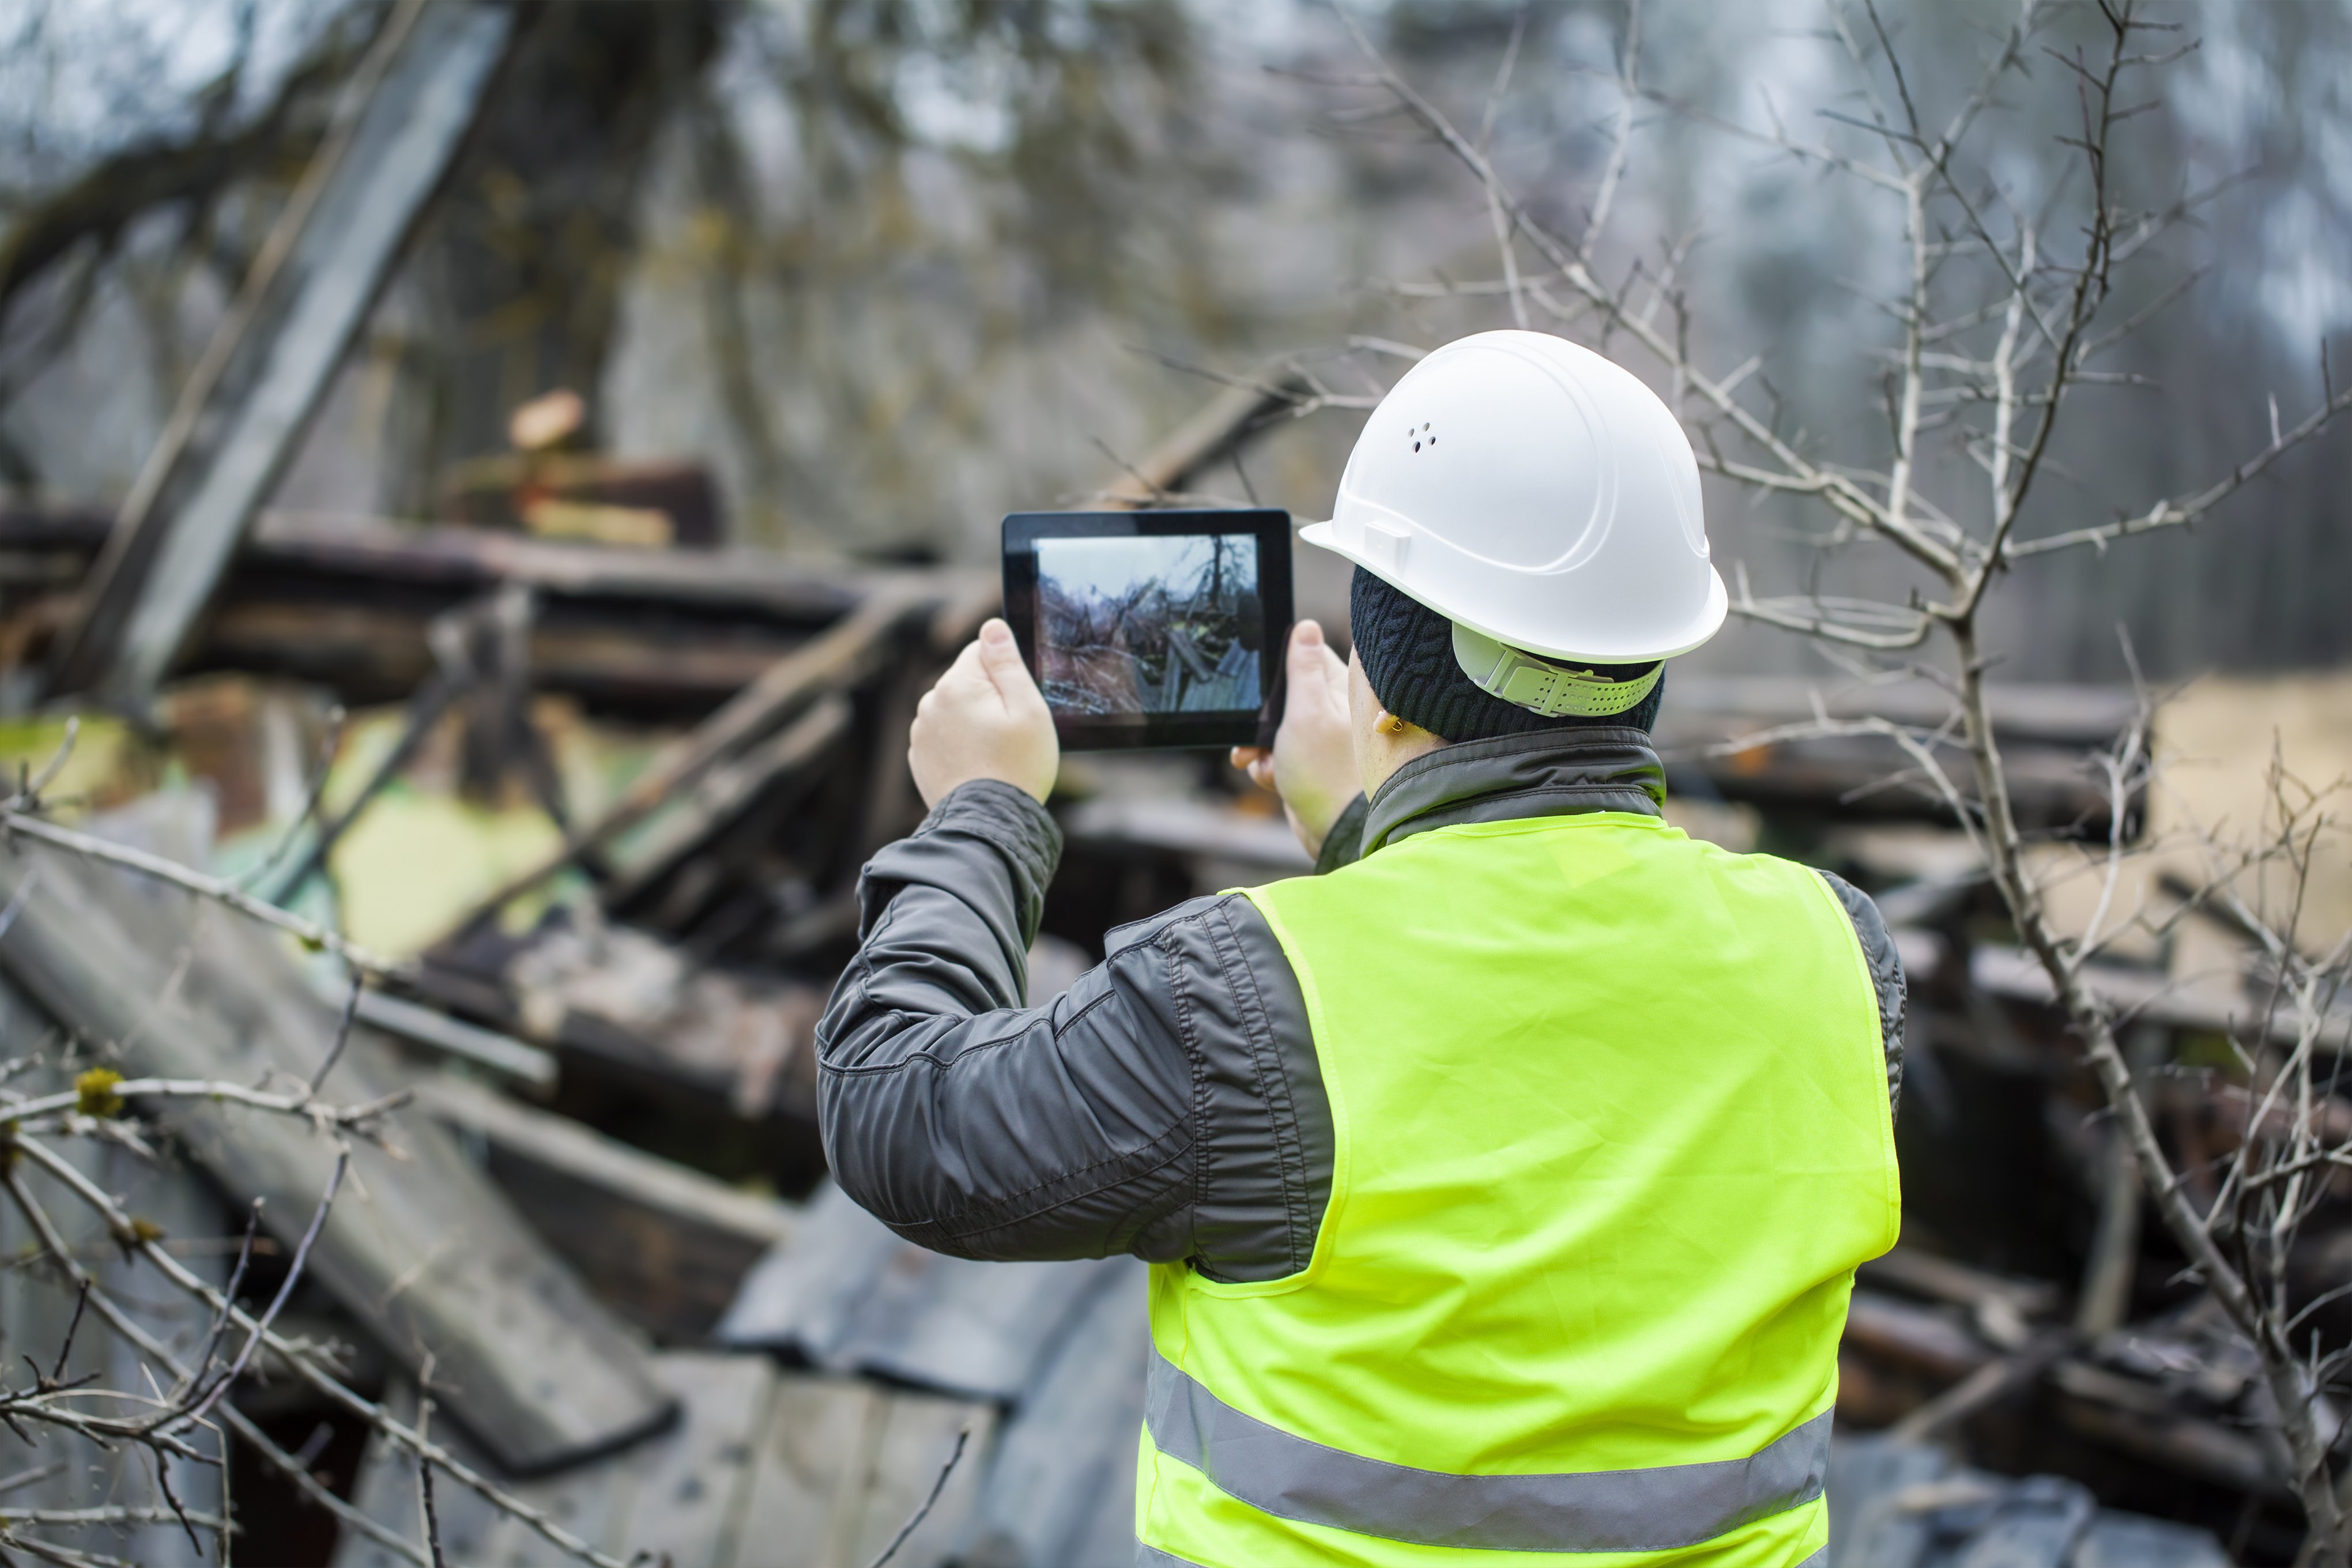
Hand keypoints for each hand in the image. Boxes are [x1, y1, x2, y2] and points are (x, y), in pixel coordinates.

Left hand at [909, 619, 1058, 807]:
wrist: (986, 823)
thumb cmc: (1016, 767)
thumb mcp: (1028, 709)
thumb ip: (1007, 663)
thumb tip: (992, 626)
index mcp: (956, 684)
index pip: (982, 650)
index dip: (1006, 673)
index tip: (1016, 704)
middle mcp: (930, 702)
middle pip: (967, 680)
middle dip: (988, 698)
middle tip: (1009, 735)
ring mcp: (920, 732)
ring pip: (954, 709)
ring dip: (972, 722)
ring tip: (993, 755)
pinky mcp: (919, 756)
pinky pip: (944, 736)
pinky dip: (960, 745)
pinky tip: (977, 767)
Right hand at [1230, 620, 1357, 857]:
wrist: (1336, 831)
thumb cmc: (1325, 772)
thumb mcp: (1306, 711)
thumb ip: (1302, 668)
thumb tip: (1305, 625)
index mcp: (1339, 688)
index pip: (1307, 655)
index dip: (1281, 670)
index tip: (1267, 688)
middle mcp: (1332, 710)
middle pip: (1285, 693)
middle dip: (1263, 716)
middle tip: (1255, 733)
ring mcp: (1321, 739)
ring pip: (1276, 727)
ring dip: (1261, 744)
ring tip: (1261, 760)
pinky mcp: (1310, 765)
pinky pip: (1278, 754)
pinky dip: (1270, 765)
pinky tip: (1271, 778)